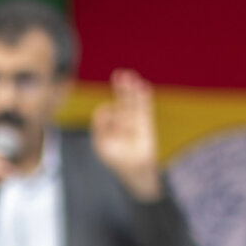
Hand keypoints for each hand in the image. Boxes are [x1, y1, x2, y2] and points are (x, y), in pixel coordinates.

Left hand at [90, 69, 162, 200]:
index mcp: (111, 127)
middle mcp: (123, 122)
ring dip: (132, 90)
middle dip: (121, 89)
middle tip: (119, 74)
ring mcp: (135, 122)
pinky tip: (143, 87)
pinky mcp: (146, 125)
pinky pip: (145, 108)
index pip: (106, 113)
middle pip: (122, 102)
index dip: (106, 113)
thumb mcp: (101, 145)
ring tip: (130, 76)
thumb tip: (104, 108)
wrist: (135, 171)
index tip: (107, 116)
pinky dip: (144, 98)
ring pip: (133, 102)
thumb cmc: (117, 160)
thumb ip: (99, 127)